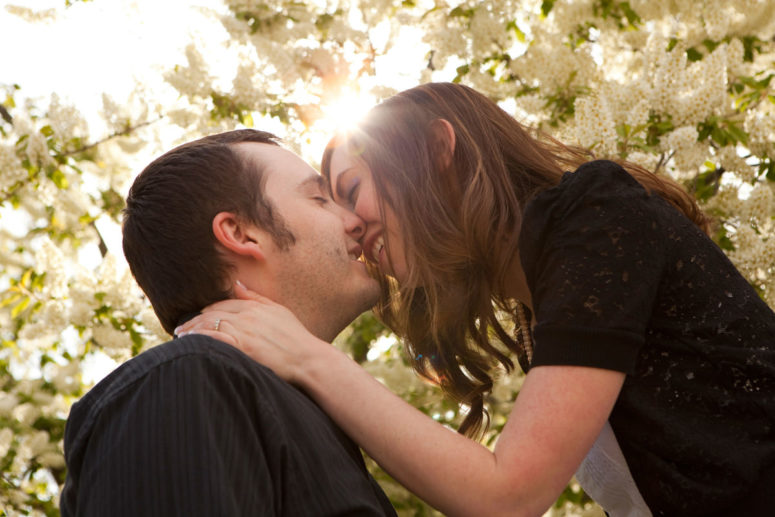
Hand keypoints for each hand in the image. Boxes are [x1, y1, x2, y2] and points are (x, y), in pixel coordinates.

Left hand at [174, 282, 328, 382]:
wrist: (308, 358)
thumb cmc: (296, 337)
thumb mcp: (278, 311)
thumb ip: (255, 297)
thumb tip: (236, 284)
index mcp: (255, 306)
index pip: (223, 303)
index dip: (207, 310)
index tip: (197, 317)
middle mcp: (247, 315)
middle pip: (212, 313)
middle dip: (195, 319)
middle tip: (181, 327)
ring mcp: (245, 330)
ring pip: (210, 324)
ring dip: (191, 329)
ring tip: (180, 336)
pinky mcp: (243, 347)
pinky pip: (214, 338)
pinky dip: (199, 338)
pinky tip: (188, 341)